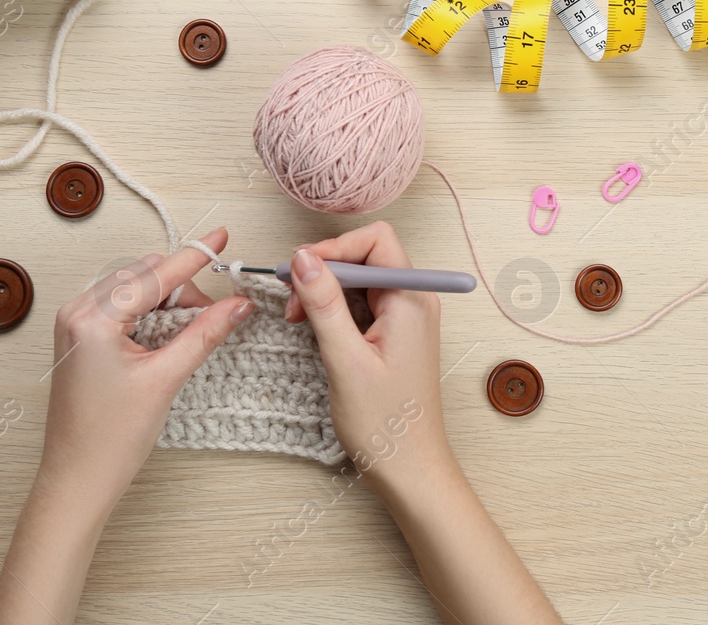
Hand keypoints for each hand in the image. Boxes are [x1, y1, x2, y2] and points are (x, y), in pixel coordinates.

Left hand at [40, 228, 251, 511]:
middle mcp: (77, 312)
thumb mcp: (166, 379)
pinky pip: (122, 304)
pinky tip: (168, 331)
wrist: (77, 478)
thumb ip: (205, 333)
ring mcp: (75, 323)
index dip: (195, 256)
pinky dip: (150, 309)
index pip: (156, 275)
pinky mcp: (80, 336)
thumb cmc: (110, 437)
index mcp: (93, 319)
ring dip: (168, 297)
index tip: (222, 236)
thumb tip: (239, 305)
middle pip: (145, 275)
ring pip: (134, 286)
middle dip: (184, 287)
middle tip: (215, 313)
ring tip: (192, 328)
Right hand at [285, 222, 452, 490]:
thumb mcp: (345, 359)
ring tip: (299, 321)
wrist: (408, 467)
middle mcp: (414, 301)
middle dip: (325, 271)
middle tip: (293, 303)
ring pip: (359, 281)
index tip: (299, 271)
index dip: (334, 248)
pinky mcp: (393, 334)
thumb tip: (303, 257)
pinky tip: (316, 333)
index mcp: (412, 300)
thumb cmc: (384, 423)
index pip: (376, 241)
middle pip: (365, 257)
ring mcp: (405, 318)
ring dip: (325, 293)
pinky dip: (334, 312)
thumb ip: (324, 305)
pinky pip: (361, 305)